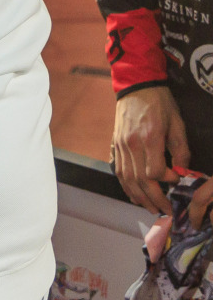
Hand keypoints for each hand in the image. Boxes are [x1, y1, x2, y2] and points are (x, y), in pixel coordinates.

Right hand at [114, 85, 191, 213]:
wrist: (136, 86)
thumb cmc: (160, 104)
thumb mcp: (177, 124)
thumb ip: (181, 150)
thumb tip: (184, 172)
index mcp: (149, 138)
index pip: (155, 171)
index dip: (168, 182)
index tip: (178, 182)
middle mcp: (131, 145)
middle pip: (140, 181)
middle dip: (154, 200)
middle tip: (166, 212)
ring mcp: (121, 146)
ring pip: (127, 179)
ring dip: (139, 197)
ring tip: (151, 209)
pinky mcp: (115, 145)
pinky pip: (119, 171)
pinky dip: (126, 187)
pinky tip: (135, 196)